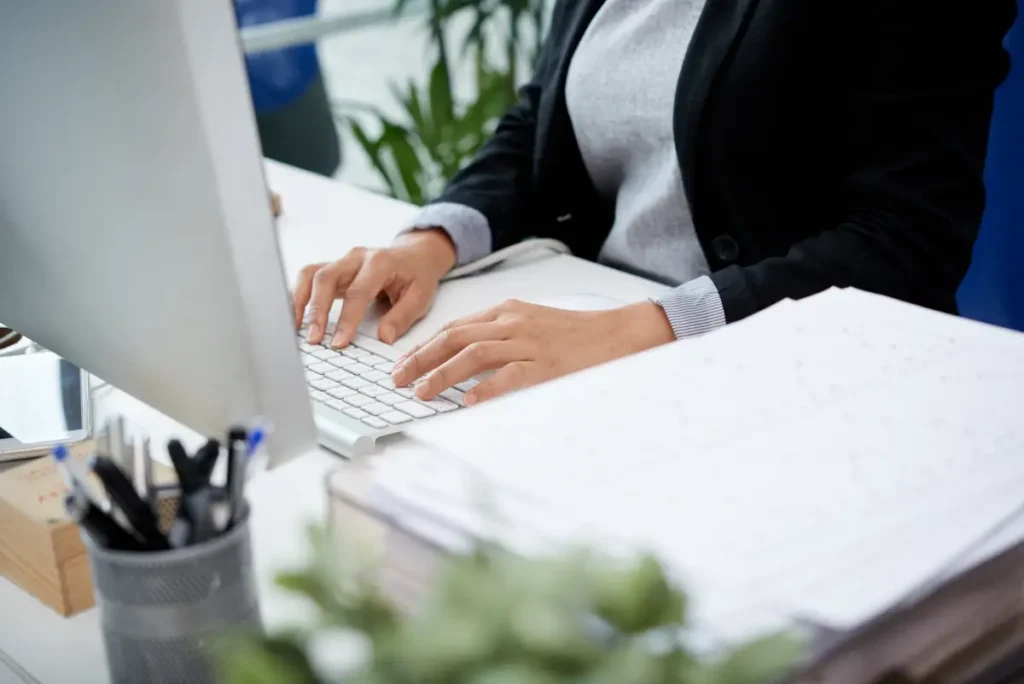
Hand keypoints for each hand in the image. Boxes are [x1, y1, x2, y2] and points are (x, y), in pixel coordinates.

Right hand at [292, 229, 456, 346]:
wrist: (415, 256)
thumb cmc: (417, 276)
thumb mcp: (421, 296)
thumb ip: (403, 316)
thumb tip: (384, 337)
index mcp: (380, 262)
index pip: (358, 291)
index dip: (346, 318)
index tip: (338, 342)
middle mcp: (357, 257)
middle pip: (327, 278)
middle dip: (317, 310)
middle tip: (313, 338)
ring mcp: (342, 261)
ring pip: (312, 274)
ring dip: (301, 301)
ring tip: (295, 328)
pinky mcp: (334, 268)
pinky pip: (309, 277)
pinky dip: (299, 296)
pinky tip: (296, 317)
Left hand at [392, 299, 675, 404]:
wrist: (620, 334)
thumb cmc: (576, 334)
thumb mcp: (532, 324)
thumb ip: (499, 336)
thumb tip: (463, 360)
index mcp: (507, 312)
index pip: (454, 327)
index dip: (424, 346)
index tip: (403, 364)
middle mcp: (513, 324)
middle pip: (454, 337)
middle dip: (421, 358)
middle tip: (398, 379)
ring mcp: (530, 343)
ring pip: (474, 354)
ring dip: (443, 374)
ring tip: (422, 392)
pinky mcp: (548, 366)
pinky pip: (511, 376)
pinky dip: (487, 389)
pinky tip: (469, 402)